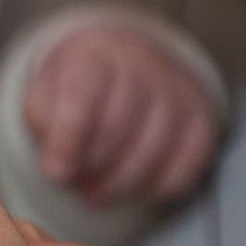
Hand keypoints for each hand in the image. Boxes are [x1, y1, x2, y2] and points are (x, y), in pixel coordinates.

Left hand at [24, 27, 219, 203]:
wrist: (125, 59)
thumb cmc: (78, 85)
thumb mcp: (46, 91)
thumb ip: (43, 124)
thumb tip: (58, 169)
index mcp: (93, 53)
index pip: (81, 96)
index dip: (68, 141)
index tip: (56, 175)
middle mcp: (140, 63)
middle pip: (117, 129)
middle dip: (91, 169)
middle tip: (75, 184)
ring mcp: (177, 89)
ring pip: (152, 153)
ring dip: (119, 186)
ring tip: (96, 192)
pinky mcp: (202, 117)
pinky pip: (185, 168)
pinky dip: (156, 189)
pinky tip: (134, 189)